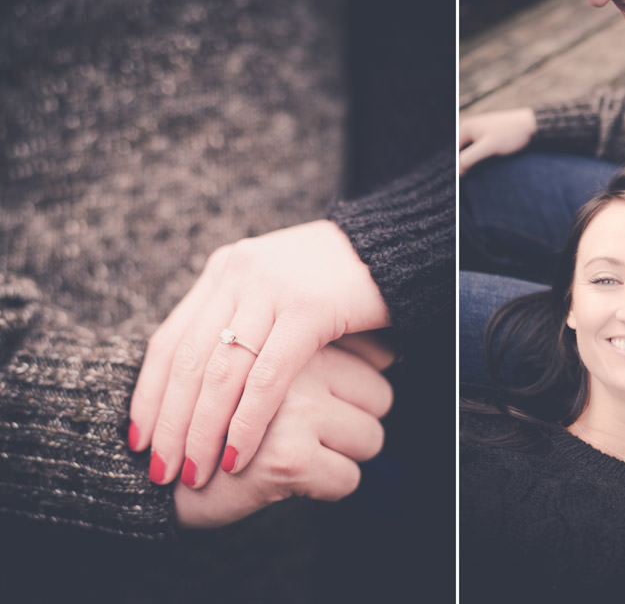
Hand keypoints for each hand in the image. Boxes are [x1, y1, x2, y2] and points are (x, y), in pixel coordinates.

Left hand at [129, 220, 390, 488]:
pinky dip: (248, 420)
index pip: (169, 340)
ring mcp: (271, 289)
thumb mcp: (276, 292)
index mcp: (224, 271)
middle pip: (187, 362)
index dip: (149, 395)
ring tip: (194, 472)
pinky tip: (238, 453)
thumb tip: (206, 380)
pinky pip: (267, 377)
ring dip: (203, 430)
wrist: (392, 245)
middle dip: (170, 423)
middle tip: (161, 470)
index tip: (139, 440)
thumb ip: (241, 321)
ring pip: (221, 373)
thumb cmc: (336, 279)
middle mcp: (238, 275)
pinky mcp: (308, 308)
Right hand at [174, 341, 393, 527]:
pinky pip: (346, 480)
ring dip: (344, 457)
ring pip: (370, 438)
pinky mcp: (287, 455)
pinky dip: (328, 490)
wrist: (145, 474)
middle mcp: (295, 362)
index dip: (367, 386)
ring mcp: (292, 407)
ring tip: (300, 456)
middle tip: (321, 434)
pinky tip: (291, 484)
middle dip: (360, 422)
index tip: (347, 399)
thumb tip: (390, 351)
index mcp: (290, 327)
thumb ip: (314, 350)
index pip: (378, 357)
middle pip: (380, 396)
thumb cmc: (218, 417)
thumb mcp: (264, 365)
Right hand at [458, 108, 536, 175]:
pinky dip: (480, 158)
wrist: (531, 126)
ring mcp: (478, 131)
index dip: (456, 166)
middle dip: (464, 164)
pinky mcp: (488, 136)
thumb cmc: (510, 134)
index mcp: (465, 127)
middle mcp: (469, 127)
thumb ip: (469, 158)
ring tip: (478, 172)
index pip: (453, 152)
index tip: (462, 178)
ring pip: (469, 152)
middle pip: (460, 152)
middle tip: (470, 177)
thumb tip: (456, 171)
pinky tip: (486, 165)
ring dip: (472, 162)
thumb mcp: (487, 147)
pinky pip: (478, 150)